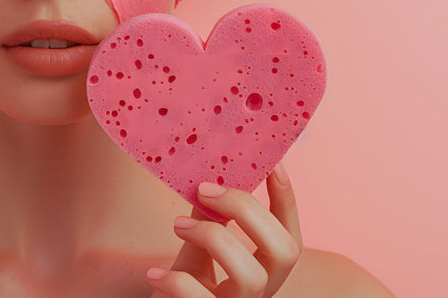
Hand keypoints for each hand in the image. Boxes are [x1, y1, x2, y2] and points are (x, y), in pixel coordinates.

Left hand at [147, 161, 302, 297]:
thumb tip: (209, 181)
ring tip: (178, 224)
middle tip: (206, 190)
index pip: (291, 238)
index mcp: (263, 274)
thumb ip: (208, 223)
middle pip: (284, 251)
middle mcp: (259, 295)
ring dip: (212, 237)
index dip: (288, 201)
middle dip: (248, 211)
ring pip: (250, 276)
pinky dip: (177, 281)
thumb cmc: (182, 292)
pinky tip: (156, 274)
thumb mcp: (198, 253)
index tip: (274, 164)